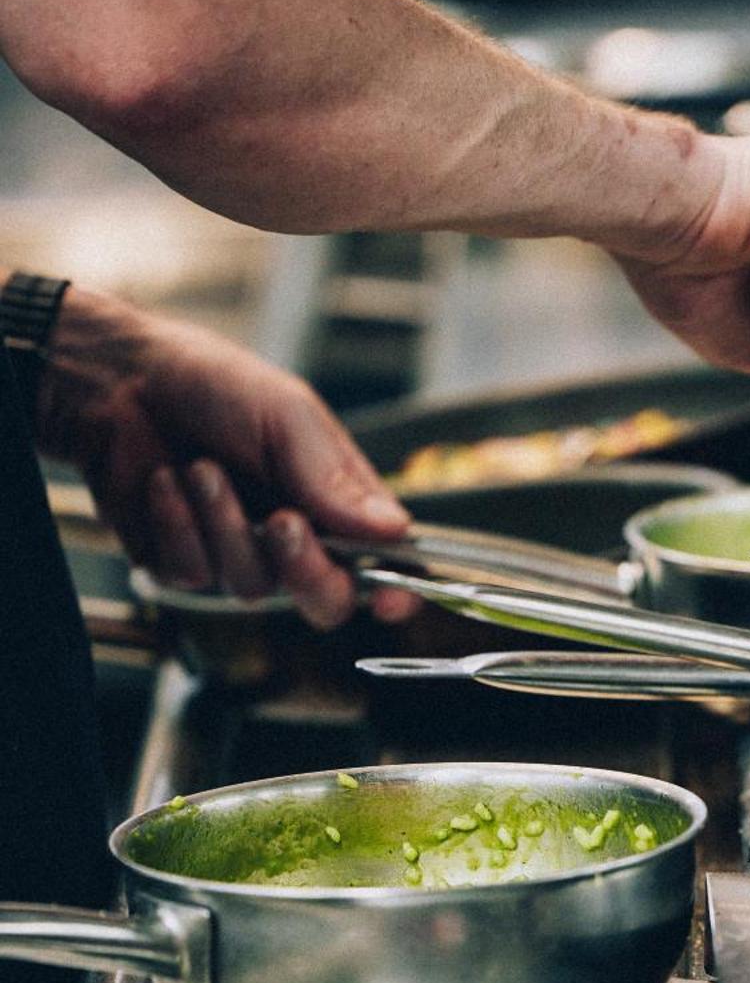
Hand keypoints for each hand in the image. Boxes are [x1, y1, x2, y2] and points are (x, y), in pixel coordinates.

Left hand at [36, 287, 416, 628]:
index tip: (390, 600)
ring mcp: (239, 555)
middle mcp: (295, 537)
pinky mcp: (185, 564)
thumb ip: (336, 481)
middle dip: (305, 568)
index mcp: (336, 501)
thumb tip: (395, 531)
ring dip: (224, 523)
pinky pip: (194, 575)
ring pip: (254, 587)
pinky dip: (178, 524)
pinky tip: (164, 481)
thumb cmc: (212, 385)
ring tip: (200, 466)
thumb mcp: (286, 417)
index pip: (385, 561)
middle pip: (326, 600)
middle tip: (281, 520)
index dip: (396, 589)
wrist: (118, 382)